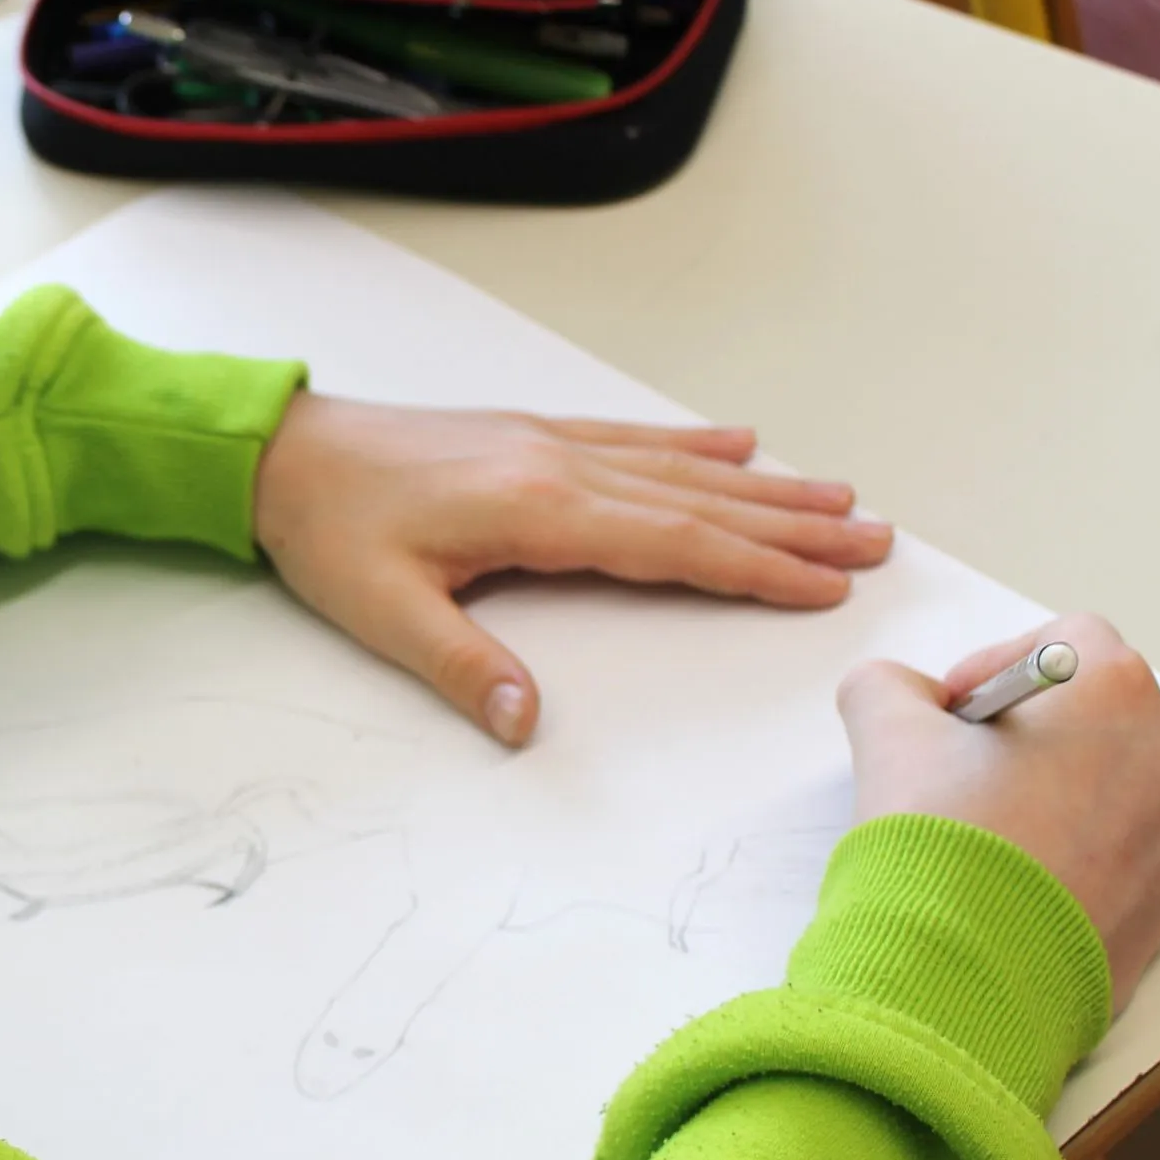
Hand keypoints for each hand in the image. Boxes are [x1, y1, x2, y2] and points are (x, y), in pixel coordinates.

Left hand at [252, 393, 892, 743]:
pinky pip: (632, 438)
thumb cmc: (329, 532)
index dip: (754, 568)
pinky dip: (692, 444)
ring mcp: (548, 442)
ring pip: (679, 467)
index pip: (672, 547)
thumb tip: (523, 725)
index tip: (826, 584)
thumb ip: (460, 668)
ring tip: (839, 494)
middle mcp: (559, 466)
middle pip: (699, 502)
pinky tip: (738, 444)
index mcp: (537, 511)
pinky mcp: (530, 434)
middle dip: (791, 525)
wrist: (284, 453)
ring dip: (763, 484)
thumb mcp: (382, 613)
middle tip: (875, 539)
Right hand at [839, 614, 1159, 1008]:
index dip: (996, 666)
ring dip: (1054, 789)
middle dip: (1030, 731)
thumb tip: (898, 694)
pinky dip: (1076, 849)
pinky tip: (1013, 877)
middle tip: (963, 770)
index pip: (1066, 640)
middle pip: (1096, 711)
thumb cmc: (943, 847)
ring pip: (1112, 781)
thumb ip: (887, 686)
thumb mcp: (885, 732)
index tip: (952, 713)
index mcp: (1117, 693)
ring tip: (986, 832)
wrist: (966, 973)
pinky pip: (1123, 847)